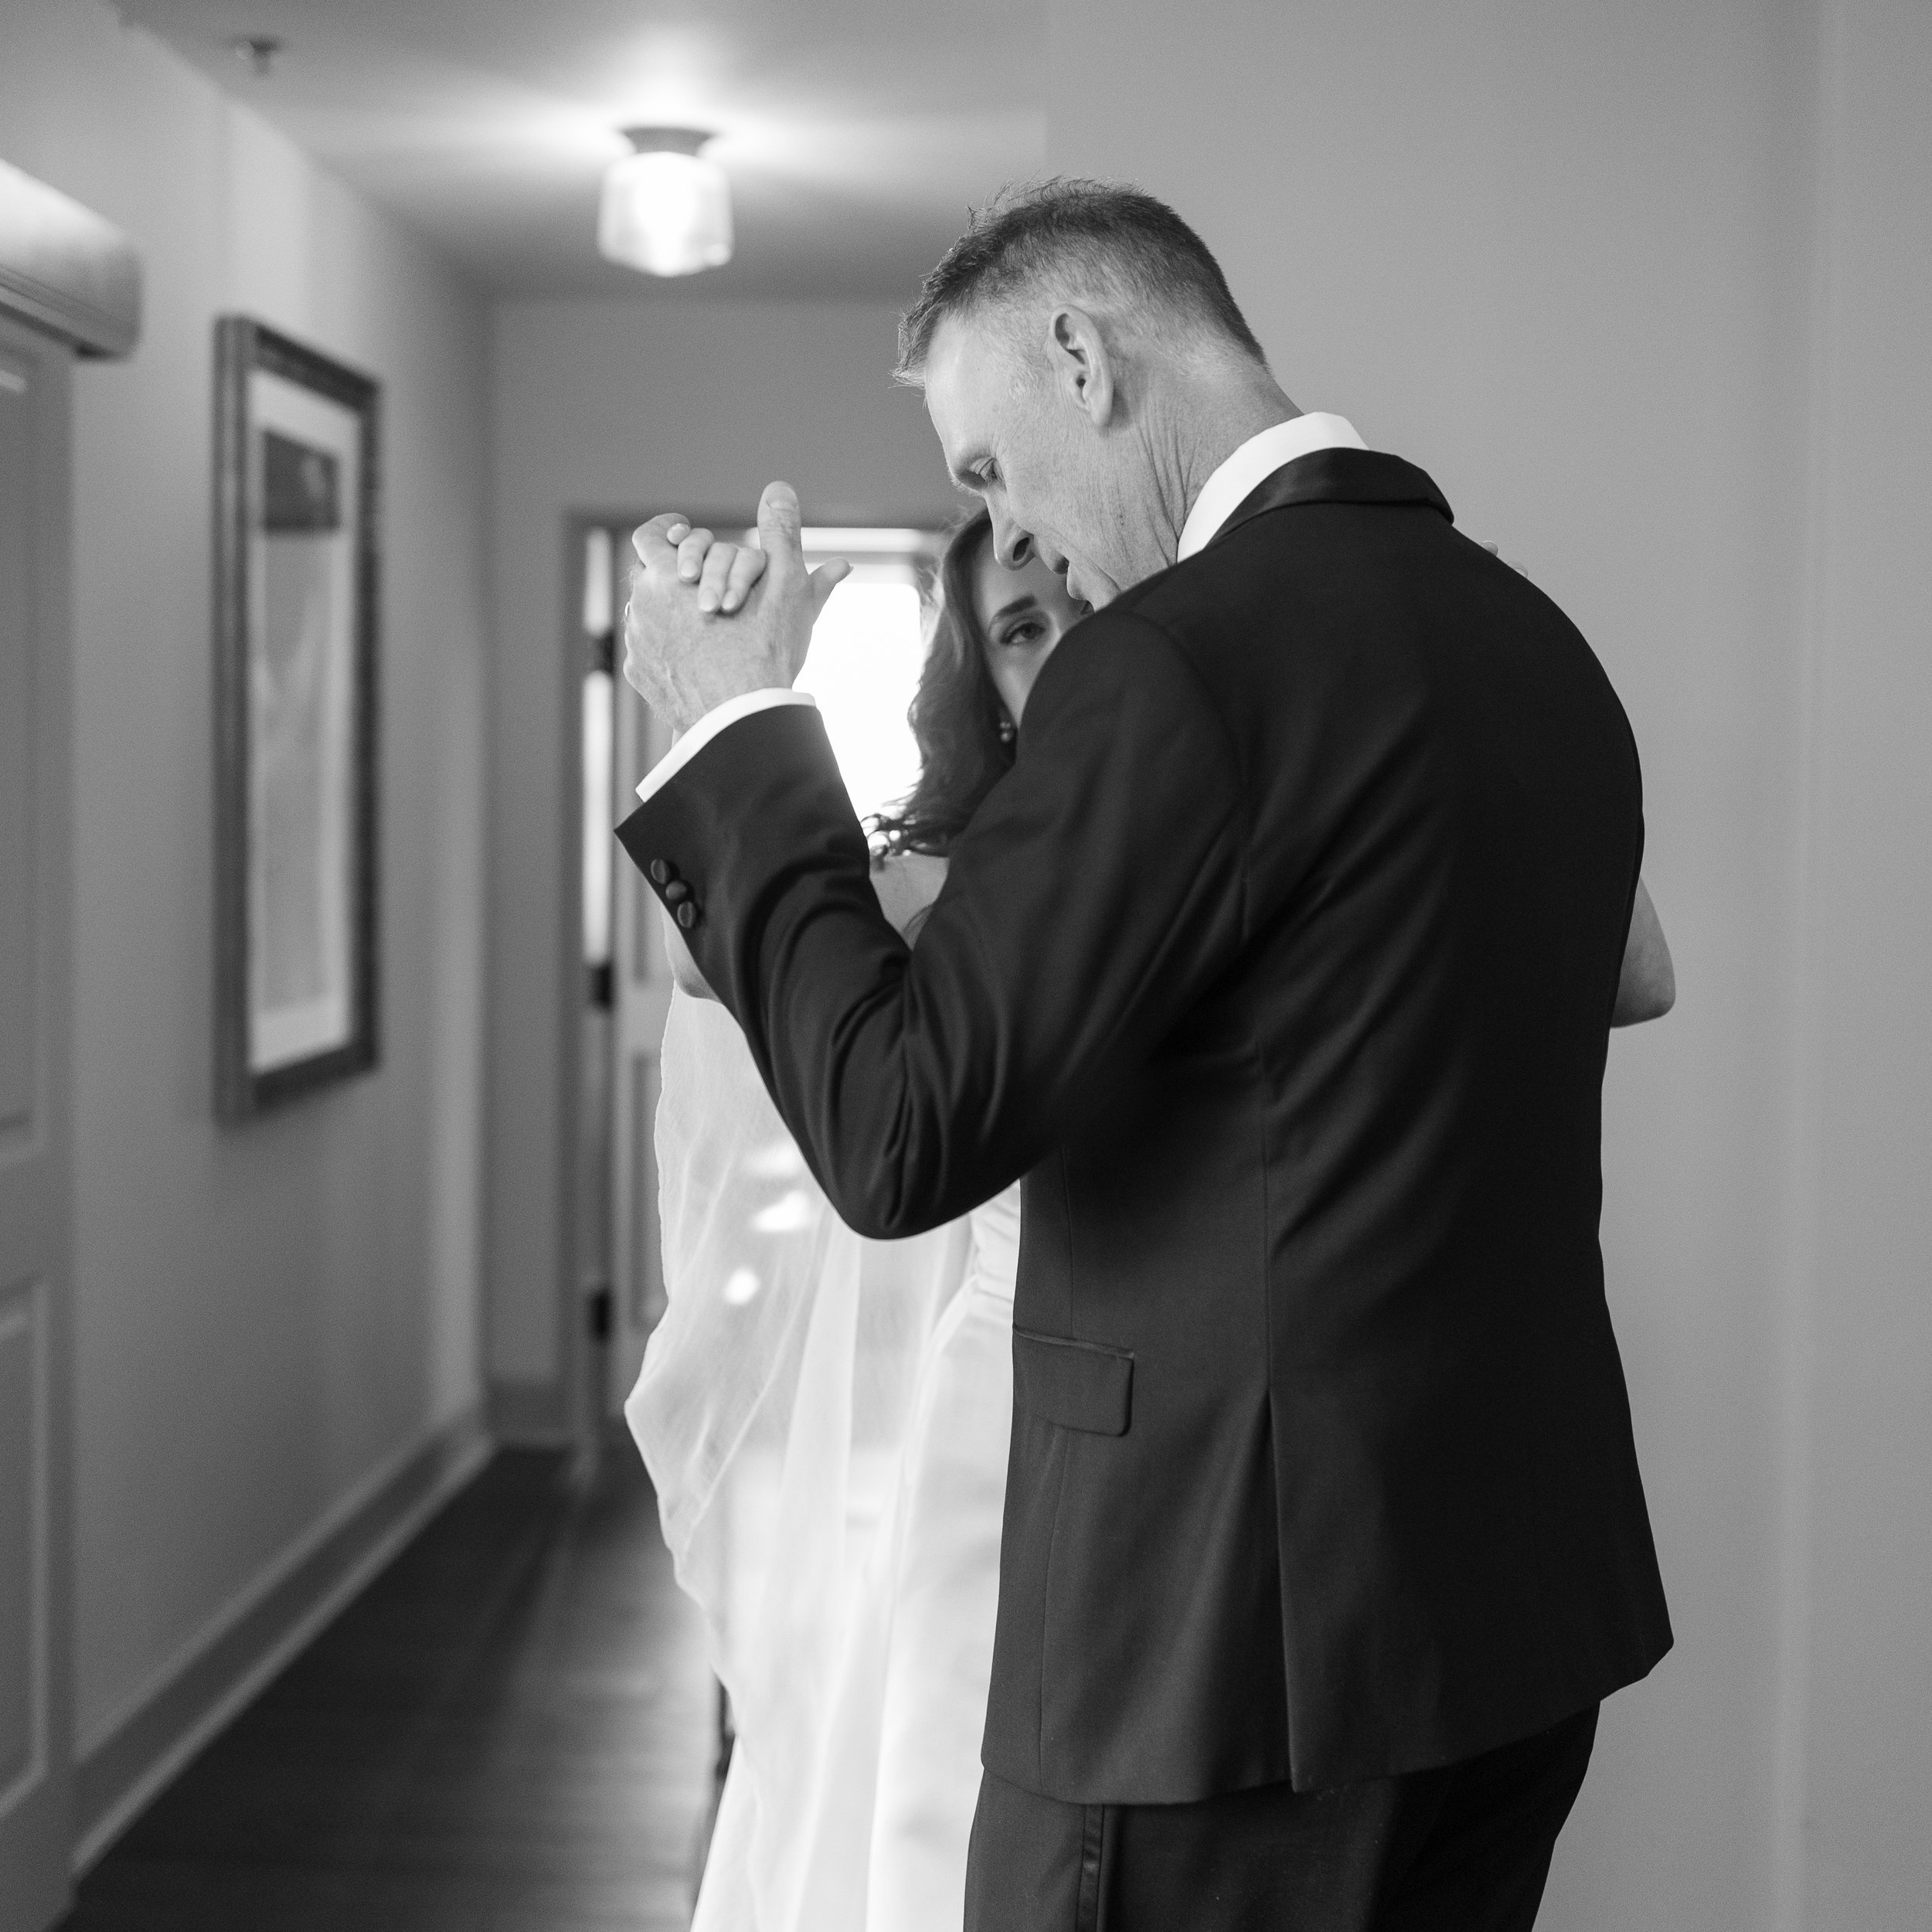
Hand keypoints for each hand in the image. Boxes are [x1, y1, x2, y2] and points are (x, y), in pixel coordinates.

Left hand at [622, 481, 849, 737]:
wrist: (740, 719)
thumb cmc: (763, 650)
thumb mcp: (784, 584)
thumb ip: (781, 531)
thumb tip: (780, 488)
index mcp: (667, 574)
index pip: (649, 536)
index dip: (666, 530)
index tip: (682, 532)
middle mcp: (641, 605)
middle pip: (646, 575)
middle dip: (671, 574)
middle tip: (700, 581)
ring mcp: (636, 642)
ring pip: (646, 613)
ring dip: (668, 612)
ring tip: (703, 621)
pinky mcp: (639, 675)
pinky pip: (648, 651)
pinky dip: (666, 649)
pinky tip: (696, 657)